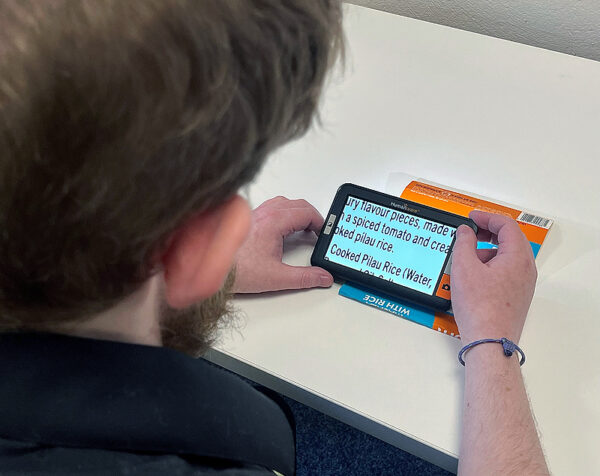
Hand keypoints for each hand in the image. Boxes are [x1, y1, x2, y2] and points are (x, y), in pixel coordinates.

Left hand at [232, 196, 333, 292]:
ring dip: (297, 212)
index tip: (324, 234)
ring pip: (284, 203)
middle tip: (318, 232)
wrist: (212, 268)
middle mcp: (265, 213)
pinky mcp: (248, 219)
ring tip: (303, 228)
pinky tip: (283, 228)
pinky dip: (283, 213)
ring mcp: (255, 214)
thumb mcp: (277, 277)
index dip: (320, 223)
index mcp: (274, 222)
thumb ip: (304, 277)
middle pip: (297, 204)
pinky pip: (272, 207)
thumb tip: (323, 276)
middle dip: (312, 217)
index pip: (306, 212)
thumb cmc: (237, 270)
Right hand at [450, 211, 536, 344]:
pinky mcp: (516, 295)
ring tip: (466, 259)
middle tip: (470, 231)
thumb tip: (465, 232)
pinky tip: (472, 277)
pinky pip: (505, 271)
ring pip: (506, 256)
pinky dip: (489, 266)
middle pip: (510, 239)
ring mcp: (523, 284)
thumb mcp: (464, 268)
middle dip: (488, 233)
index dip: (487, 217)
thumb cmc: (481, 310)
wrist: (489, 340)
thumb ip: (464, 243)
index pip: (507, 226)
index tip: (472, 217)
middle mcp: (526, 269)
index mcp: (518, 258)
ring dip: (487, 251)